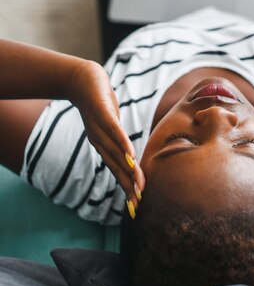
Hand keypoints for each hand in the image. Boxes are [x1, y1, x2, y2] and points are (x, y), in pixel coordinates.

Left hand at [68, 59, 144, 215]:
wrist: (81, 79)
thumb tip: (130, 154)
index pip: (117, 169)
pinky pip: (114, 130)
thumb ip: (120, 139)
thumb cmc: (100, 102)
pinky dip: (123, 144)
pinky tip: (131, 156)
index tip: (136, 206)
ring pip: (117, 152)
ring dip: (129, 170)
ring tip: (139, 186)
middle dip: (129, 186)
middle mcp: (100, 140)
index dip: (127, 187)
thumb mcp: (112, 123)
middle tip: (139, 205)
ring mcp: (100, 127)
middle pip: (117, 167)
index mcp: (103, 145)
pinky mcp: (102, 112)